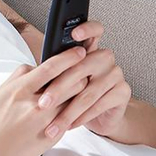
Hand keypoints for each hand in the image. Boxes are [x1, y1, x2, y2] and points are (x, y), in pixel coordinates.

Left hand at [36, 20, 131, 137]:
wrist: (94, 119)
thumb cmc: (70, 97)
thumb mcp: (57, 83)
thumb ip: (51, 72)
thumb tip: (33, 71)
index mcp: (87, 50)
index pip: (93, 31)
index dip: (86, 29)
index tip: (73, 34)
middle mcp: (104, 58)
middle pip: (81, 68)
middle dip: (58, 88)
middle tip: (42, 104)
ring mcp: (115, 74)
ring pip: (88, 92)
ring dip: (67, 111)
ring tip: (51, 125)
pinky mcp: (123, 92)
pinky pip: (99, 105)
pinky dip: (81, 117)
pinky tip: (69, 126)